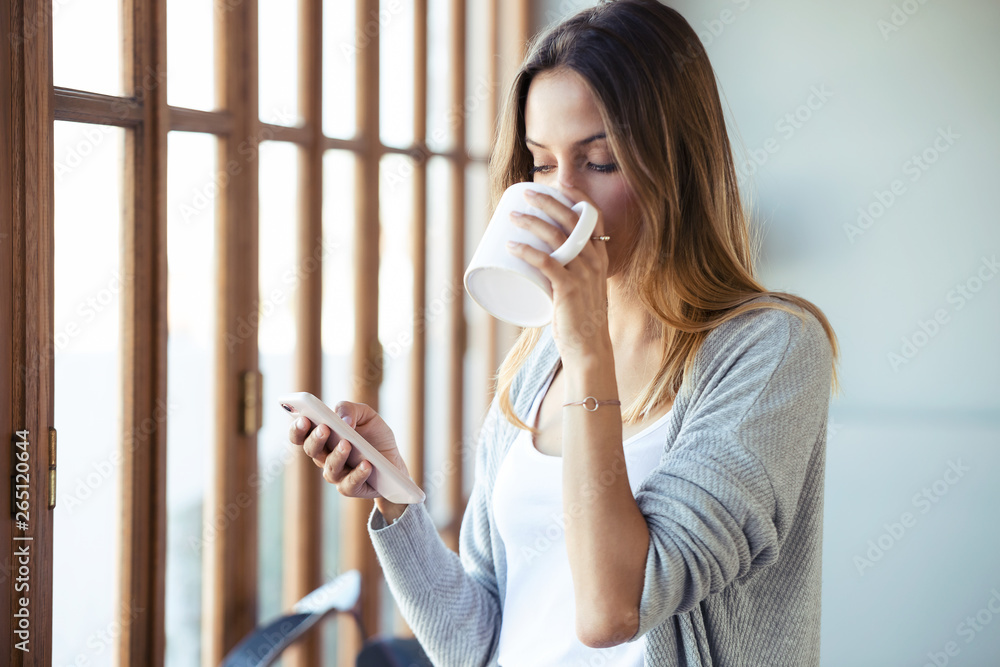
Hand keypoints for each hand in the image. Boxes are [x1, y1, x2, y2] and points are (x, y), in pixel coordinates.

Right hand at [287, 401, 411, 504]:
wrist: (395, 459)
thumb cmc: (375, 436)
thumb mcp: (367, 415)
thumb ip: (350, 409)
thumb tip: (342, 420)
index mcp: (323, 437)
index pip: (301, 434)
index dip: (298, 428)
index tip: (303, 418)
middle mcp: (325, 456)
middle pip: (311, 450)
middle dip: (316, 439)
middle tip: (324, 428)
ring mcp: (337, 474)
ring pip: (330, 468)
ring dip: (337, 455)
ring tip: (347, 444)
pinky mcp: (351, 488)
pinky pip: (350, 483)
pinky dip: (358, 474)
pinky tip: (366, 464)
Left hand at [506, 183, 612, 362]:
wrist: (589, 347)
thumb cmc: (578, 317)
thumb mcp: (579, 286)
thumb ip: (563, 270)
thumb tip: (533, 258)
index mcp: (600, 256)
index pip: (594, 216)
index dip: (577, 196)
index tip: (558, 184)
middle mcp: (595, 260)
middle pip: (572, 219)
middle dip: (548, 201)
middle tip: (527, 193)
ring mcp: (583, 274)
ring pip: (556, 237)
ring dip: (531, 222)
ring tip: (512, 217)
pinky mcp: (568, 289)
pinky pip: (545, 263)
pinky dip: (526, 251)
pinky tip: (511, 244)